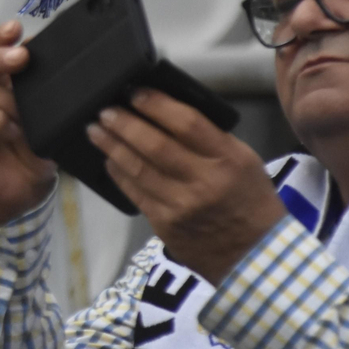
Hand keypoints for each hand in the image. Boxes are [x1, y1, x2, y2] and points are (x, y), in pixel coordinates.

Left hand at [88, 88, 285, 284]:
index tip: (134, 93)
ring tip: (95, 129)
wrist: (254, 255)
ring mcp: (181, 205)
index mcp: (228, 159)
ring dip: (111, 145)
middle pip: (155, 145)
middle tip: (104, 110)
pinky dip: (117, 172)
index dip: (156, 105)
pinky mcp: (163, 223)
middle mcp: (204, 181)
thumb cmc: (248, 199)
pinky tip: (108, 158)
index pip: (187, 123)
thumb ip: (209, 137)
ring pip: (137, 168)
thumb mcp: (243, 161)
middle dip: (124, 124)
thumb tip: (164, 110)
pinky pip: (133, 191)